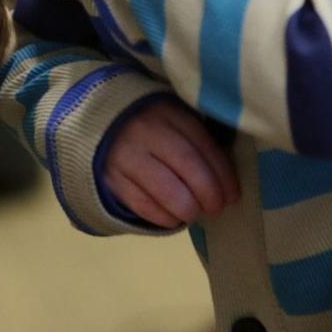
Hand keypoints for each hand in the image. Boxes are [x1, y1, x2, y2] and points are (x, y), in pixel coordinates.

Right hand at [103, 99, 238, 228]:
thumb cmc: (151, 127)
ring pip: (166, 190)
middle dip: (210, 195)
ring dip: (189, 209)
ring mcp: (125, 155)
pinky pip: (143, 205)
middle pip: (188, 166)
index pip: (204, 146)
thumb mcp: (176, 122)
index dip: (224, 176)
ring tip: (194, 212)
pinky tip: (173, 217)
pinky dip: (164, 218)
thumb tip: (226, 183)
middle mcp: (146, 131)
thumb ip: (199, 143)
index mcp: (169, 113)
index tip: (232, 195)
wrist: (99, 125)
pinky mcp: (111, 178)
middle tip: (216, 208)